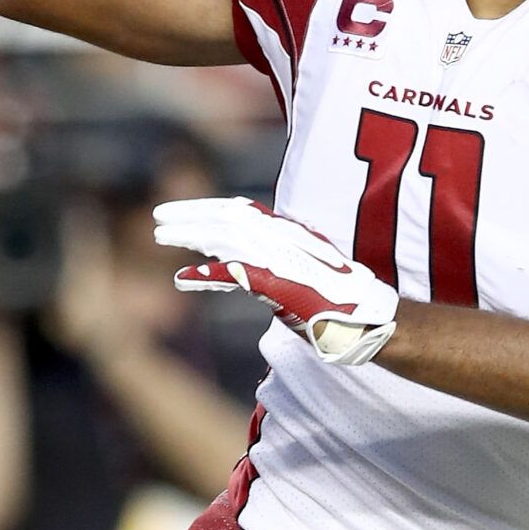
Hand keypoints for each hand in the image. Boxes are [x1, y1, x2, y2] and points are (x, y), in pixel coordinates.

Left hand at [152, 196, 397, 365]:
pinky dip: (207, 276)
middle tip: (158, 217)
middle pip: (227, 217)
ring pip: (225, 238)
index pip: (239, 211)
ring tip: (159, 237)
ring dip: (190, 237)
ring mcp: (282, 259)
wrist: (370, 322)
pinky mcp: (279, 283)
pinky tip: (183, 279)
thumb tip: (238, 269)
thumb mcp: (299, 275)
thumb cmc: (338, 304)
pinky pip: (235, 275)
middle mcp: (283, 239)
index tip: (180, 211)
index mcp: (288, 233)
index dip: (207, 208)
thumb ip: (269, 267)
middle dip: (190, 215)